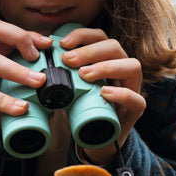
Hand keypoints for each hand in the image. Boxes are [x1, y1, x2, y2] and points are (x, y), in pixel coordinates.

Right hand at [0, 19, 52, 162]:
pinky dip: (4, 100)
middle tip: (41, 57)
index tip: (49, 44)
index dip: (26, 33)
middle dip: (21, 39)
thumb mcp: (5, 98)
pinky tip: (21, 109)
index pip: (3, 30)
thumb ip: (24, 93)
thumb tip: (55, 97)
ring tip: (39, 82)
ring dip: (18, 70)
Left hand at [58, 27, 145, 163]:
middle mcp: (123, 69)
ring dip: (106, 67)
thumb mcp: (70, 87)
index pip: (100, 37)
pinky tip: (104, 92)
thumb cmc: (83, 109)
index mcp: (108, 59)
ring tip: (84, 75)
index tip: (62, 43)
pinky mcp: (136, 110)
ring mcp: (133, 88)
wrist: (96, 140)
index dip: (82, 35)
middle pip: (115, 47)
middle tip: (68, 60)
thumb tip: (39, 61)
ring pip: (132, 66)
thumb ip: (61, 74)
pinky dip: (121, 93)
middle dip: (89, 51)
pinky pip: (136, 99)